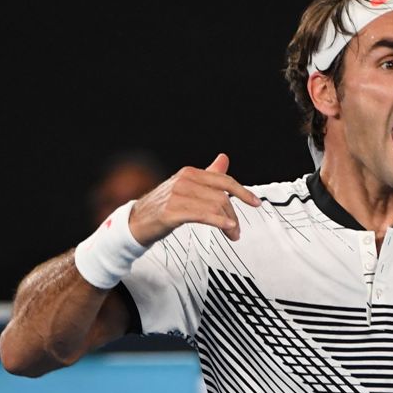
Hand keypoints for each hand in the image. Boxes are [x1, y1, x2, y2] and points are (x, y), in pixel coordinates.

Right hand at [129, 153, 261, 246]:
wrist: (136, 222)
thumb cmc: (164, 205)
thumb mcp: (187, 187)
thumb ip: (208, 175)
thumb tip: (224, 158)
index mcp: (190, 173)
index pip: (224, 180)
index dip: (243, 192)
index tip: (256, 203)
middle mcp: (184, 181)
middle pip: (222, 196)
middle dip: (234, 214)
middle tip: (238, 230)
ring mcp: (177, 195)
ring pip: (215, 206)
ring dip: (229, 223)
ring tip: (233, 234)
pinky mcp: (172, 212)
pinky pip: (203, 215)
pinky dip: (219, 222)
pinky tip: (227, 228)